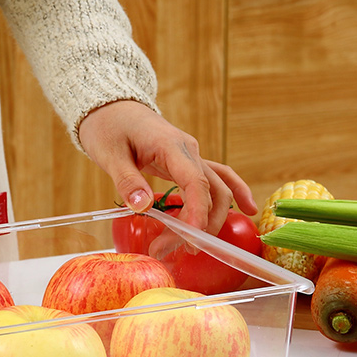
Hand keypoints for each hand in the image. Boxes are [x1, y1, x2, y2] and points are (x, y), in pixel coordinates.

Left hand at [78, 101, 257, 234]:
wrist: (111, 106)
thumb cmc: (108, 126)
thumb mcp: (109, 154)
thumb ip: (127, 181)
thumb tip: (143, 207)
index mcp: (171, 146)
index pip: (195, 184)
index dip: (198, 214)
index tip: (190, 239)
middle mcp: (189, 150)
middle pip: (209, 192)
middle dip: (197, 226)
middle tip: (168, 250)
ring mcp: (191, 155)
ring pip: (217, 189)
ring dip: (210, 220)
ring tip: (192, 248)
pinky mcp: (187, 161)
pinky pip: (216, 177)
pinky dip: (233, 193)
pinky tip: (248, 209)